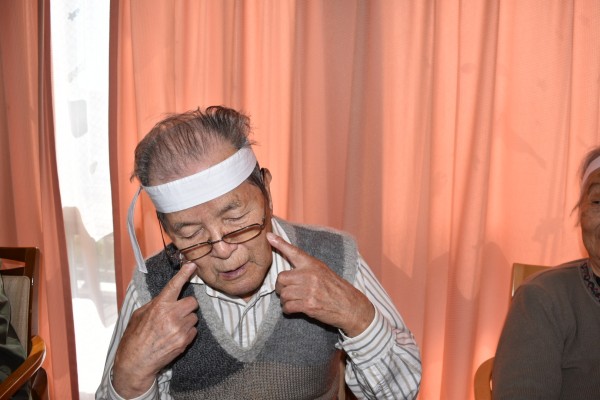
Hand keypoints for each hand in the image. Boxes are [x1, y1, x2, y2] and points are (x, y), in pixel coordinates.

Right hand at [112, 262, 198, 397]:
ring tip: (172, 328)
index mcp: (159, 306)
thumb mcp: (139, 315)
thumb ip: (154, 304)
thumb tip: (165, 298)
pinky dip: (187, 332)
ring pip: (194, 317)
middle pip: (192, 302)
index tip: (192, 265)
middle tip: (177, 312)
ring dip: (187, 320)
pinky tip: (175, 337)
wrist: (136, 363)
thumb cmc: (134, 338)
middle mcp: (171, 315)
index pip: (175, 285)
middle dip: (187, 306)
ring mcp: (179, 329)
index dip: (184, 274)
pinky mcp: (184, 341)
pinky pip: (194, 331)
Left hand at [269, 232, 373, 336]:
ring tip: (293, 300)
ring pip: (283, 294)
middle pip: (281, 279)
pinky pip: (288, 306)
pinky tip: (294, 309)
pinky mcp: (309, 305)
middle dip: (281, 287)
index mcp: (313, 264)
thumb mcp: (323, 271)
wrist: (349, 306)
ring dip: (285, 300)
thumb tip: (289, 273)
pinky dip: (288, 309)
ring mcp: (309, 290)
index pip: (294, 252)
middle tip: (287, 291)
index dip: (280, 243)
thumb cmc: (336, 288)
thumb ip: (307, 269)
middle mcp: (309, 275)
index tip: (268, 236)